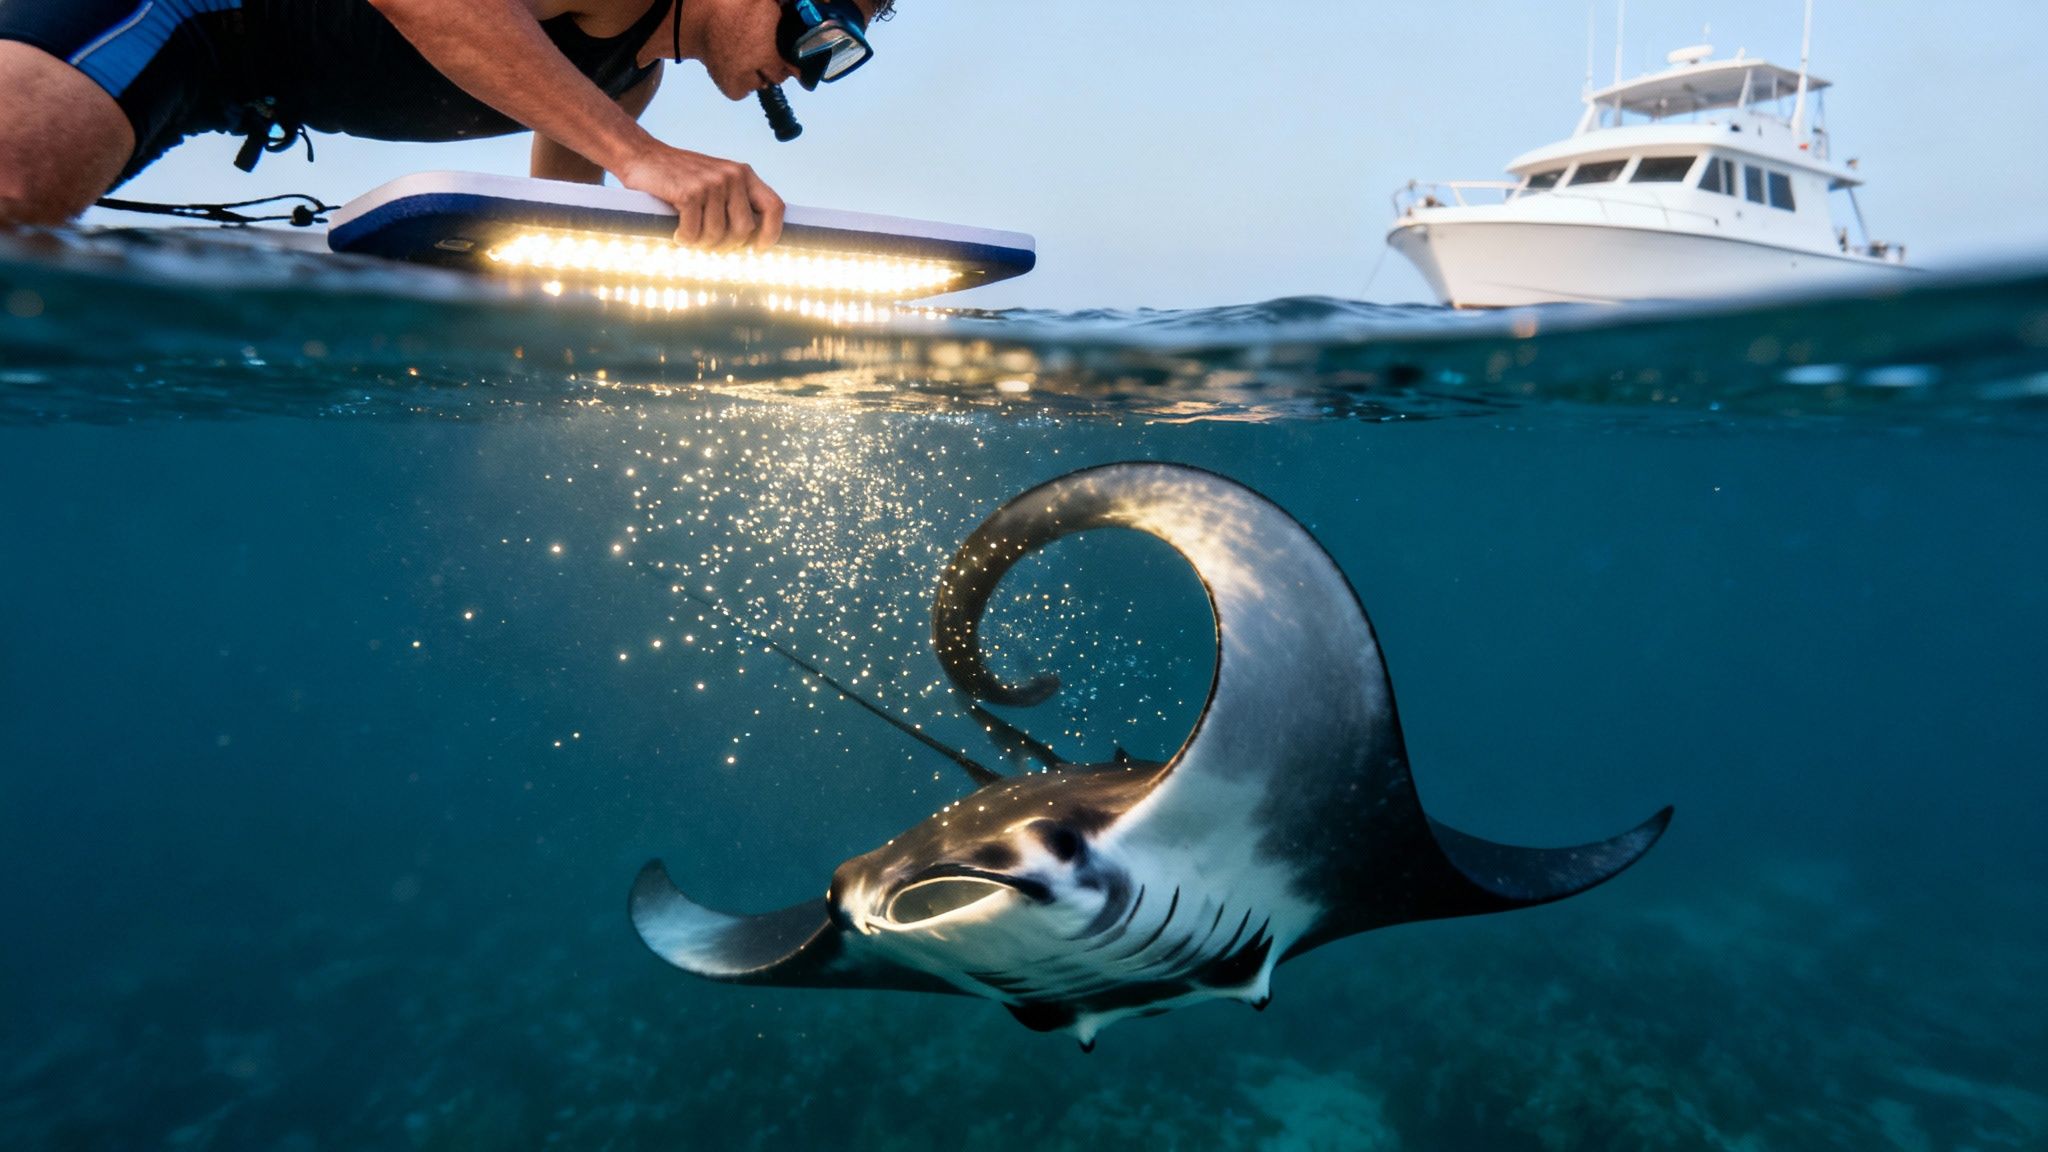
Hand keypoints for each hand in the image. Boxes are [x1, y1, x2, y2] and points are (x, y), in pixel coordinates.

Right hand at [616, 145, 784, 251]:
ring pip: (717, 235)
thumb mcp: (716, 181)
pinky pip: (694, 233)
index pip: (774, 207)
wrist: (643, 156)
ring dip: (702, 243)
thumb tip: (753, 240)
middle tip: (708, 244)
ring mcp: (711, 183)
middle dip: (726, 245)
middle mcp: (732, 176)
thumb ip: (736, 201)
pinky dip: (685, 239)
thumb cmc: (681, 177)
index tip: (757, 249)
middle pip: (744, 230)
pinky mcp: (689, 192)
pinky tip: (678, 233)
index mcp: (744, 173)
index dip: (770, 233)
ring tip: (690, 235)